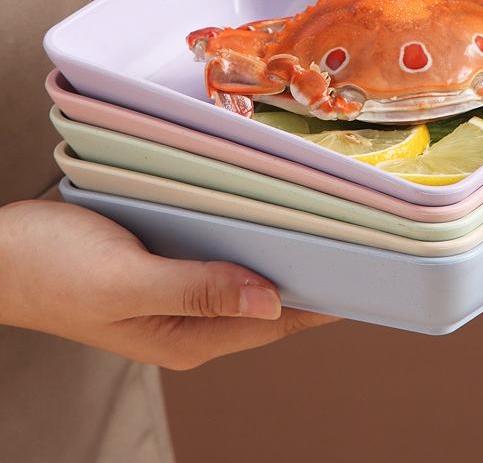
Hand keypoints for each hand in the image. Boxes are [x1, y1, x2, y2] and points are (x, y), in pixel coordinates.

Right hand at [0, 199, 336, 368]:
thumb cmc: (48, 270)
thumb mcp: (123, 282)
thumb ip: (196, 289)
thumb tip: (271, 300)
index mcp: (187, 338)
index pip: (274, 322)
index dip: (323, 300)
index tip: (368, 271)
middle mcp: (191, 322)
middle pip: (269, 300)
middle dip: (312, 271)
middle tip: (356, 230)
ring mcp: (179, 294)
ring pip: (248, 275)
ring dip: (281, 251)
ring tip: (324, 218)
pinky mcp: (167, 267)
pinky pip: (222, 255)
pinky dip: (248, 236)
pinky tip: (263, 210)